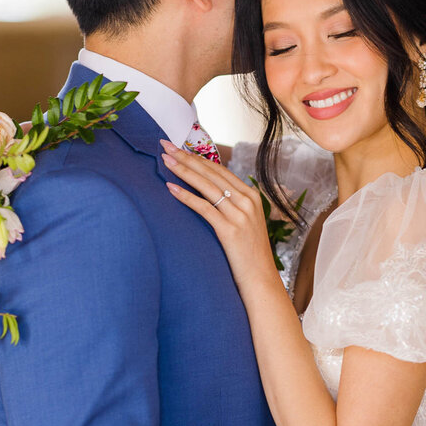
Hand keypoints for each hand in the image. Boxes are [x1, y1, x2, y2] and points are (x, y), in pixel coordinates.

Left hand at [162, 143, 278, 291]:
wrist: (261, 280)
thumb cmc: (249, 254)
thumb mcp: (246, 223)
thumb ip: (233, 205)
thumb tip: (210, 192)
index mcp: (252, 195)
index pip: (220, 169)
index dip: (198, 157)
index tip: (179, 147)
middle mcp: (247, 201)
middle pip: (211, 173)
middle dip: (186, 157)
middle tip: (166, 145)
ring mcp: (240, 214)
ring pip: (206, 186)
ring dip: (183, 171)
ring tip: (165, 160)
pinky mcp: (229, 229)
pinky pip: (203, 207)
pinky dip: (185, 196)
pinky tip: (170, 188)